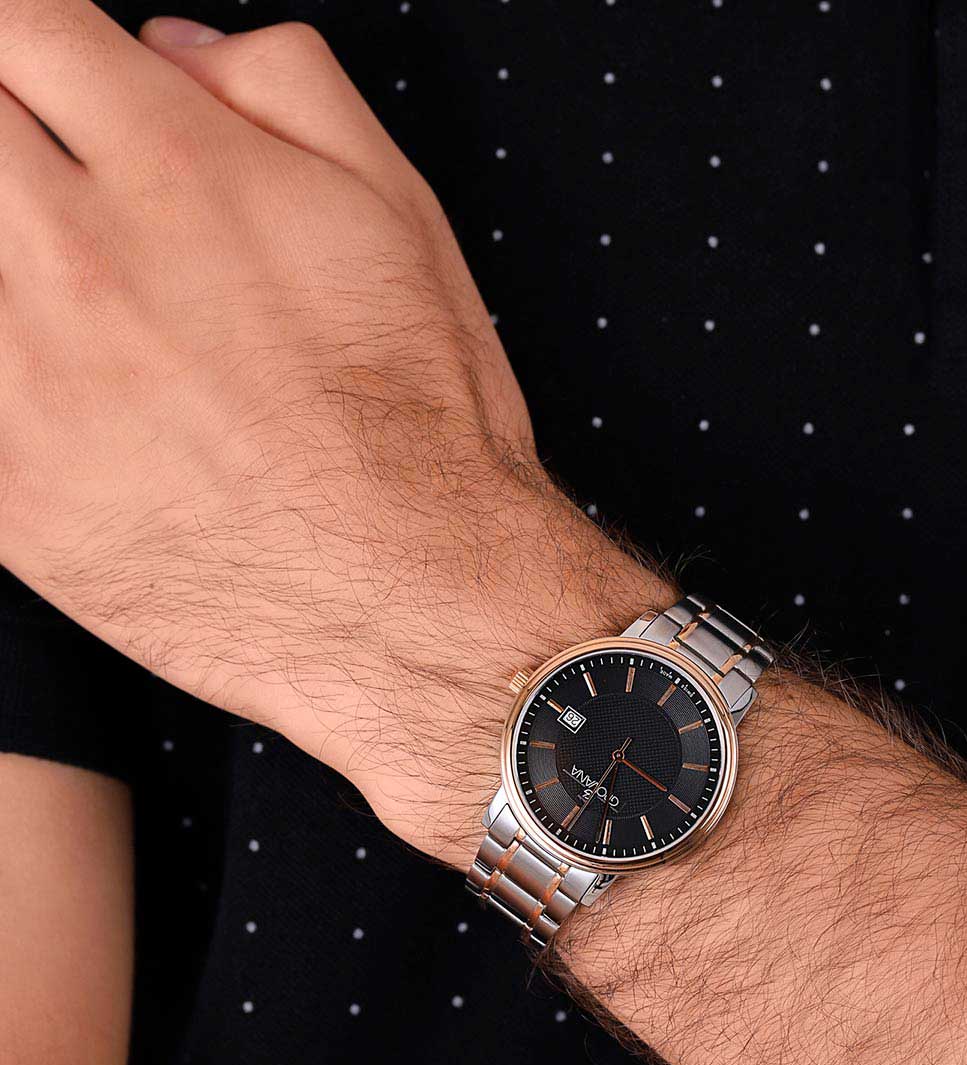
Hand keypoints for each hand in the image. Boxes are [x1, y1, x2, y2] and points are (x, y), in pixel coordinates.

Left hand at [0, 6, 662, 861]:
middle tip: (42, 185)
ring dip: (5, 255)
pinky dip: (2, 369)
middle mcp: (82, 259)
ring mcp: (28, 381)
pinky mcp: (9, 491)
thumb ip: (285, 87)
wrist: (415, 602)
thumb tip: (175, 46)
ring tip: (68, 299)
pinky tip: (56, 384)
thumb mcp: (400, 215)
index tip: (42, 78)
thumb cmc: (423, 431)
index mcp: (178, 171)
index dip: (28, 41)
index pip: (20, 22)